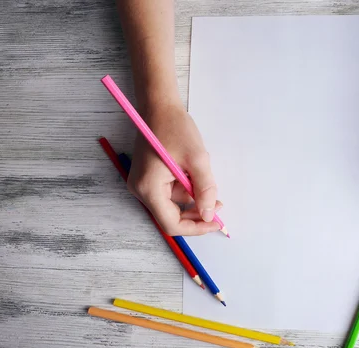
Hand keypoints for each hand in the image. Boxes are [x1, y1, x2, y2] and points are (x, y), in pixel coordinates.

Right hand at [127, 101, 221, 235]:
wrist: (159, 107)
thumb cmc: (175, 128)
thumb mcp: (197, 159)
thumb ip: (204, 189)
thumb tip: (210, 215)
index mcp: (149, 188)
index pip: (172, 224)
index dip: (196, 228)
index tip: (216, 222)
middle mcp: (140, 191)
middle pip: (171, 216)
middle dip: (196, 213)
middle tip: (218, 203)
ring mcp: (142, 185)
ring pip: (173, 204)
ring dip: (192, 198)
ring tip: (202, 174)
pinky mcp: (147, 178)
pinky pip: (169, 193)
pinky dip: (185, 189)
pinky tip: (192, 172)